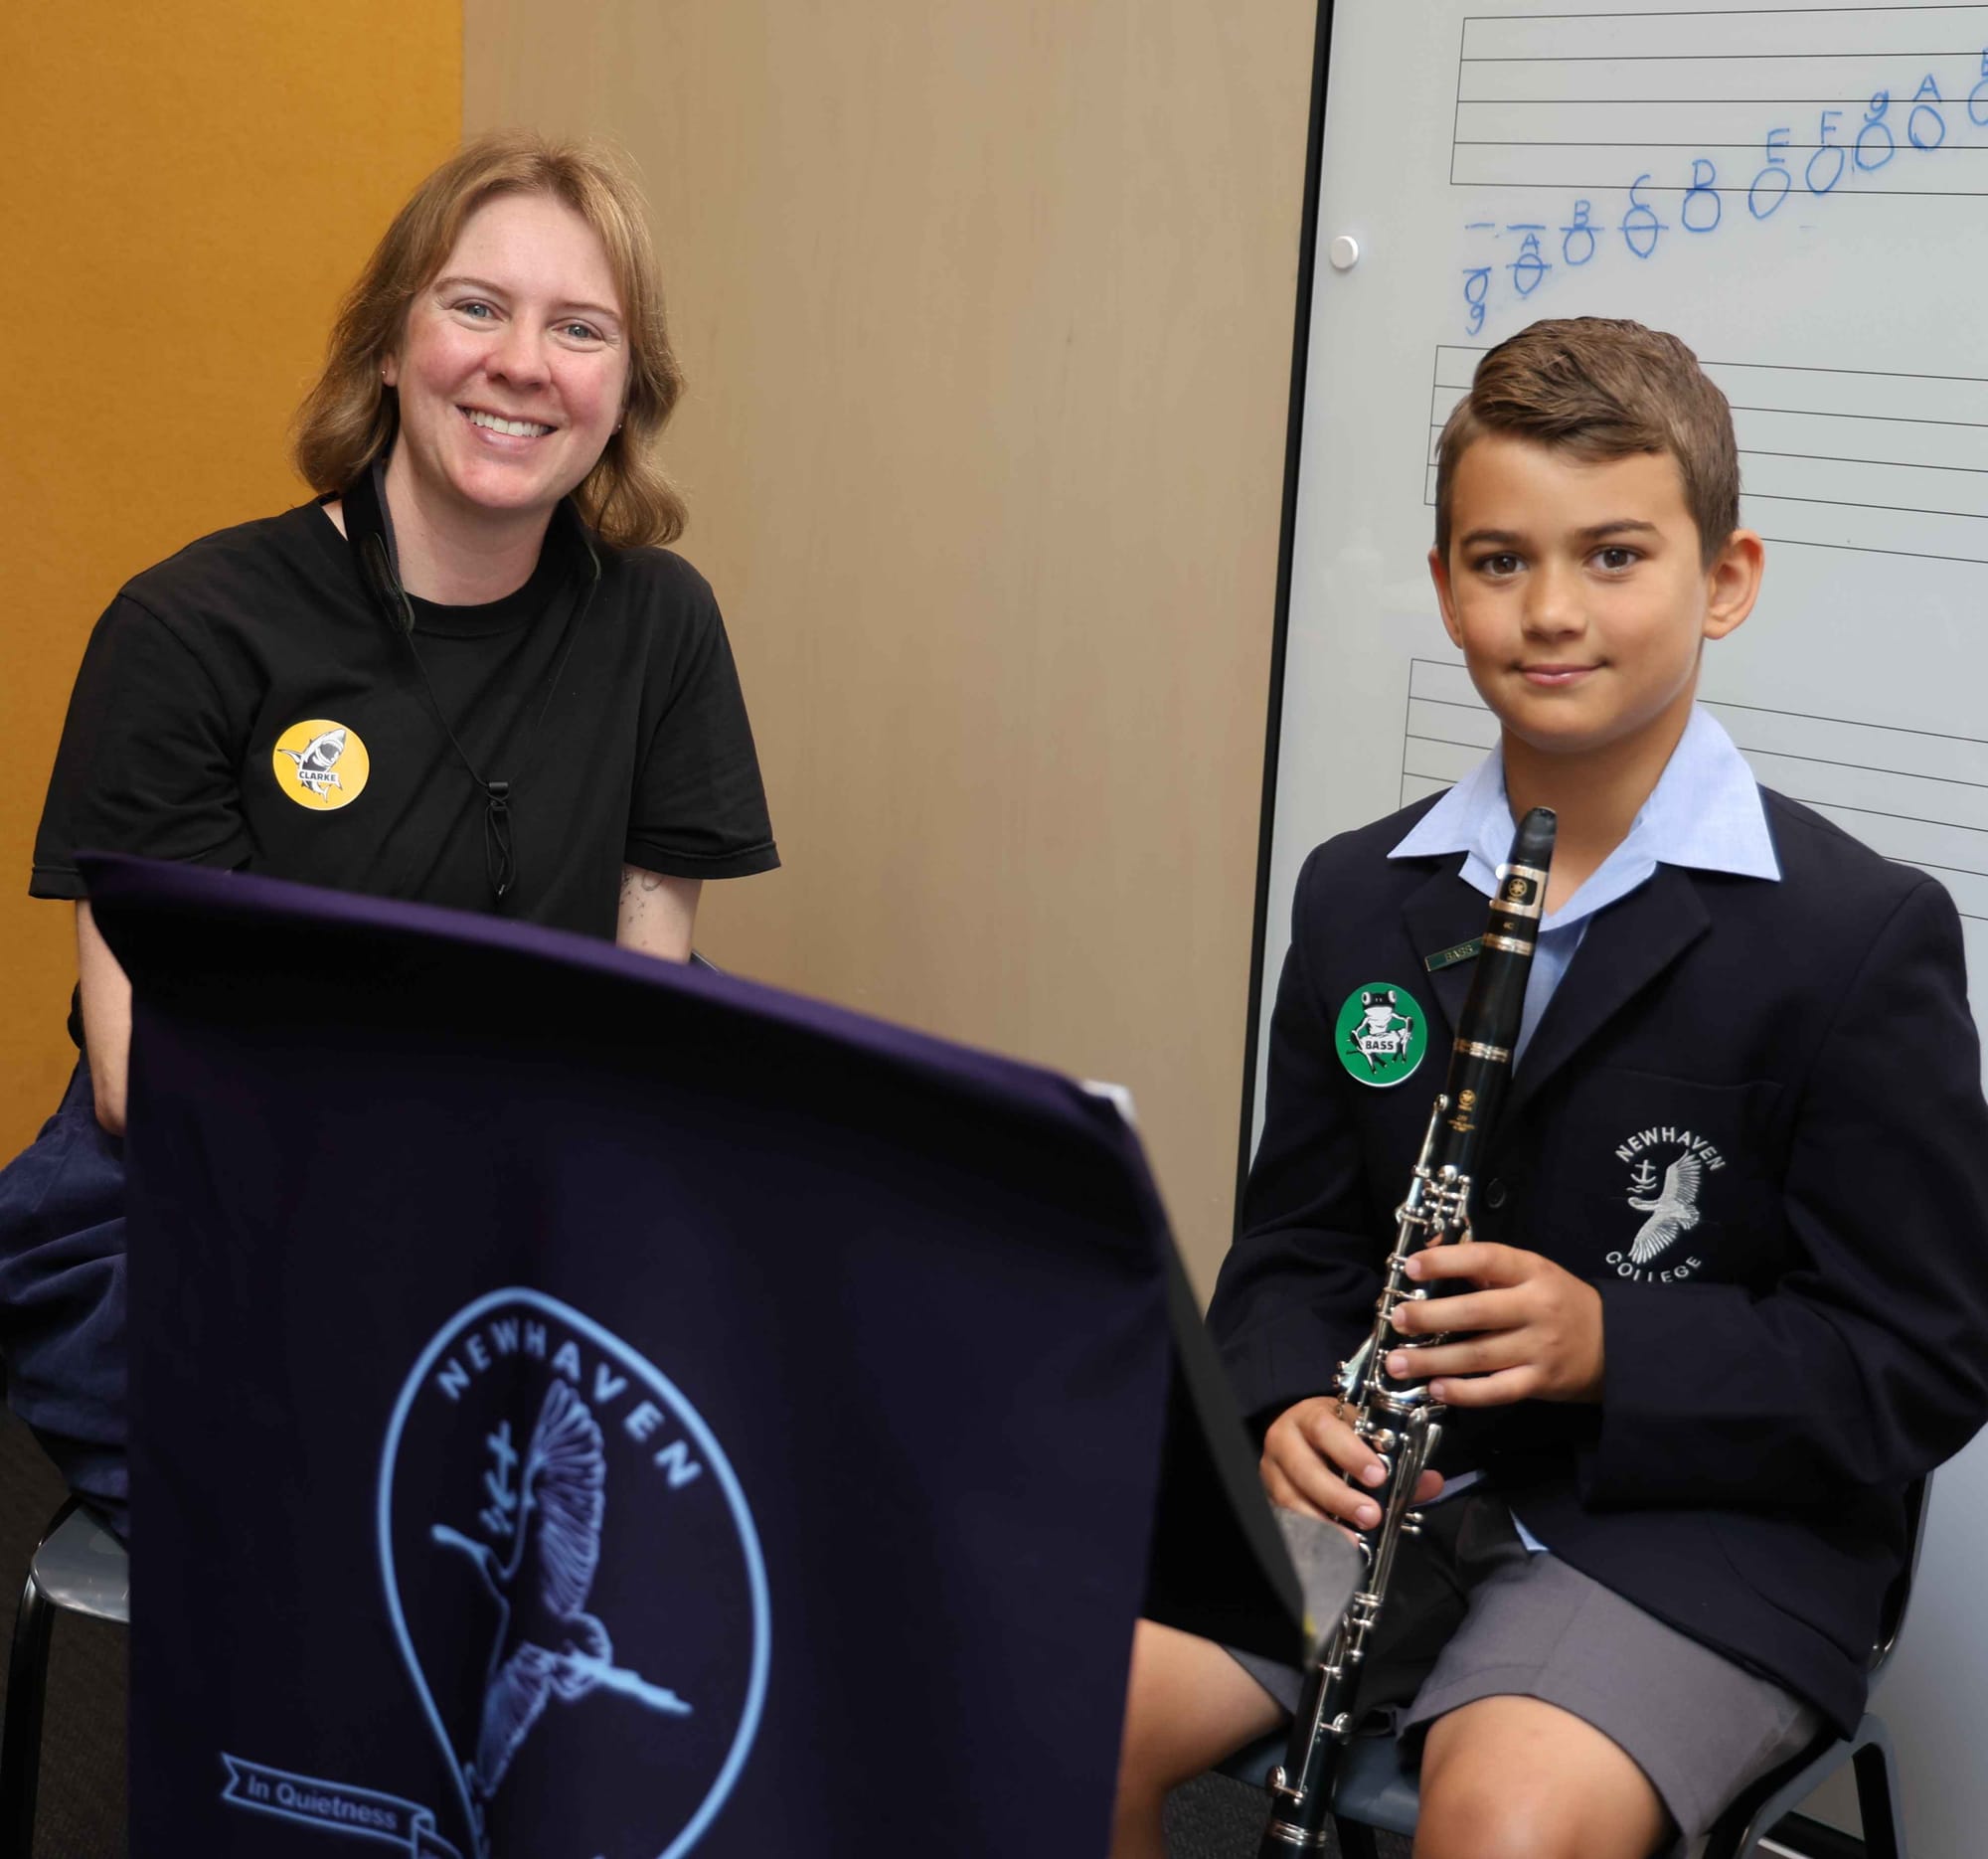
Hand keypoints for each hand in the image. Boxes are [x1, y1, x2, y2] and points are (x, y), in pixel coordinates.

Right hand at [1260, 1394, 1444, 1534]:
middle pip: (1304, 1468)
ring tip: (1353, 1540)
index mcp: (1311, 1417)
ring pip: (1290, 1497)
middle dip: (1338, 1494)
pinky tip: (1332, 1545)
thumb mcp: (1363, 1435)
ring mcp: (1273, 1471)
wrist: (1300, 1436)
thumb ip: (1399, 1459)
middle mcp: (1284, 1440)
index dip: (1350, 1452)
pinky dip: (1311, 1533)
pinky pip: (1287, 1517)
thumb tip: (1432, 1482)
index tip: (1379, 1476)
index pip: (1325, 1429)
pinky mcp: (1270, 1496)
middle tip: (1371, 1514)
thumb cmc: (1337, 1436)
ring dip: (1324, 1521)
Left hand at [1385, 1242, 1603, 1405]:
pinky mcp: (1540, 1382)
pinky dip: (1465, 1392)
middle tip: (1397, 1319)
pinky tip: (1436, 1389)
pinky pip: (1497, 1390)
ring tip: (1397, 1363)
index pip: (1487, 1258)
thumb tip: (1427, 1255)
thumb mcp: (1530, 1273)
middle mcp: (1535, 1308)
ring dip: (1433, 1361)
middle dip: (1430, 1317)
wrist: (1615, 1344)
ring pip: (1479, 1355)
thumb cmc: (1558, 1302)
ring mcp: (1539, 1348)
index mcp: (1532, 1271)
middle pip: (1476, 1312)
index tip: (1412, 1267)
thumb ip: (1484, 1267)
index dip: (1447, 1261)